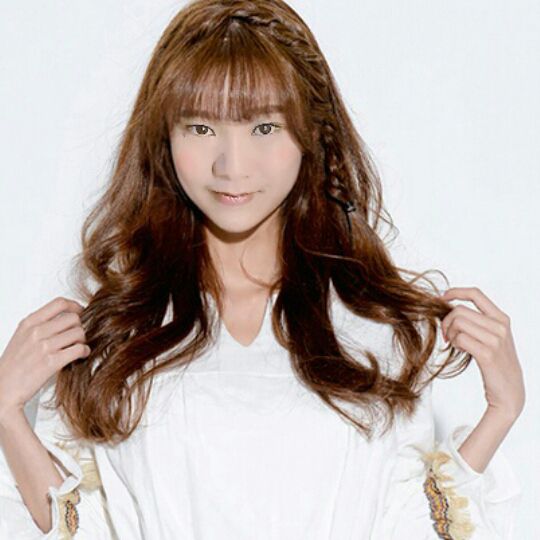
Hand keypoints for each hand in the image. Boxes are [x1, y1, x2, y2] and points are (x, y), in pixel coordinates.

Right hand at [0, 297, 90, 417]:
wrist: (3, 388)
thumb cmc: (14, 365)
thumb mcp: (22, 336)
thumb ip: (41, 325)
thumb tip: (64, 318)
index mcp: (29, 322)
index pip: (60, 303)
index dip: (75, 306)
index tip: (80, 312)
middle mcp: (36, 331)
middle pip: (73, 318)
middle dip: (80, 327)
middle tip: (78, 336)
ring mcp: (44, 346)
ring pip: (79, 333)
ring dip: (83, 340)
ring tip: (79, 347)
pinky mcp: (51, 362)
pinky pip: (79, 349)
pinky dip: (85, 351)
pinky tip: (81, 355)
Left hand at [440, 286, 524, 420]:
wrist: (509, 392)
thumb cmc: (496, 363)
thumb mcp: (491, 336)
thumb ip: (476, 321)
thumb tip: (448, 307)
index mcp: (501, 318)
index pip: (476, 294)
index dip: (455, 292)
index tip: (442, 298)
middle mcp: (500, 326)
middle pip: (459, 310)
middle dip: (446, 321)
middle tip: (447, 335)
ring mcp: (495, 340)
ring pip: (457, 322)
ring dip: (450, 333)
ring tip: (455, 344)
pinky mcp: (487, 354)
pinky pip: (460, 338)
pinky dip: (454, 343)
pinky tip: (460, 350)